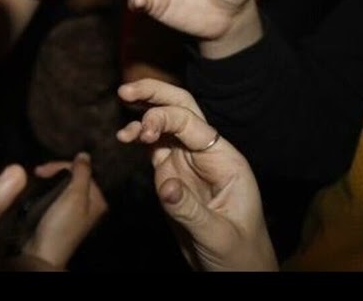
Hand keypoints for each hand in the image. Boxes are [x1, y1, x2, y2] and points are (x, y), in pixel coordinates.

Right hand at [22, 152, 107, 268]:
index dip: (64, 166)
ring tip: (37, 177)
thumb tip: (85, 154)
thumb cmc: (61, 224)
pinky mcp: (61, 214)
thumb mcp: (75, 196)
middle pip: (74, 177)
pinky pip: (57, 194)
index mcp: (98, 200)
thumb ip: (82, 173)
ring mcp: (75, 210)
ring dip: (50, 179)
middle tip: (38, 172)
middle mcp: (89, 204)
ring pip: (64, 185)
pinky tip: (39, 186)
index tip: (44, 169)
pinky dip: (48, 188)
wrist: (42, 251)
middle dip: (56, 172)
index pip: (83, 172)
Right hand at [116, 79, 276, 271]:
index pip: (192, 125)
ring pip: (166, 124)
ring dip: (144, 113)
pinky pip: (155, 147)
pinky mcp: (174, 176)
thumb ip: (191, 210)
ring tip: (121, 113)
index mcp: (226, 161)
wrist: (238, 274)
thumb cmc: (241, 256)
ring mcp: (189, 164)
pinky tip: (125, 136)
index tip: (142, 132)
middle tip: (126, 89)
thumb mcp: (219, 236)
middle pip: (182, 110)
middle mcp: (207, 155)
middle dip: (156, 94)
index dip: (164, 119)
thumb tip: (164, 184)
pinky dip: (139, 137)